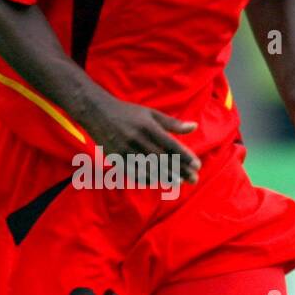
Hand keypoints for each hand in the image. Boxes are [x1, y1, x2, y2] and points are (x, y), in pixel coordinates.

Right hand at [86, 96, 200, 183]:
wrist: (96, 112)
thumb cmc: (128, 112)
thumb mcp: (151, 114)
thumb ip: (172, 123)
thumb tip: (194, 127)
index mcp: (148, 126)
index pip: (170, 144)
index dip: (184, 156)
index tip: (197, 165)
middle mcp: (137, 138)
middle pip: (162, 158)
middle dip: (179, 169)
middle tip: (194, 179)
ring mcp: (125, 149)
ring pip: (149, 167)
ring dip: (165, 176)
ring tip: (179, 182)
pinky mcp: (115, 157)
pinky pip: (132, 171)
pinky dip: (145, 177)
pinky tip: (156, 181)